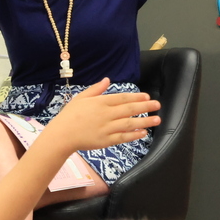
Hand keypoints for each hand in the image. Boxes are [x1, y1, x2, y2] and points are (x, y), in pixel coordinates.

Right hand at [44, 78, 160, 151]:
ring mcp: (107, 128)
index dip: (136, 97)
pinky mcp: (106, 140)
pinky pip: (124, 137)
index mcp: (99, 102)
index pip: (122, 98)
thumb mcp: (81, 98)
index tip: (147, 96)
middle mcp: (105, 114)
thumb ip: (96, 89)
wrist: (62, 134)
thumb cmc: (69, 115)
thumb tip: (107, 79)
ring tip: (157, 119)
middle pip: (129, 109)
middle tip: (157, 105)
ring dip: (145, 121)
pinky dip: (134, 135)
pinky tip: (143, 132)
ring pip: (130, 123)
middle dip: (145, 107)